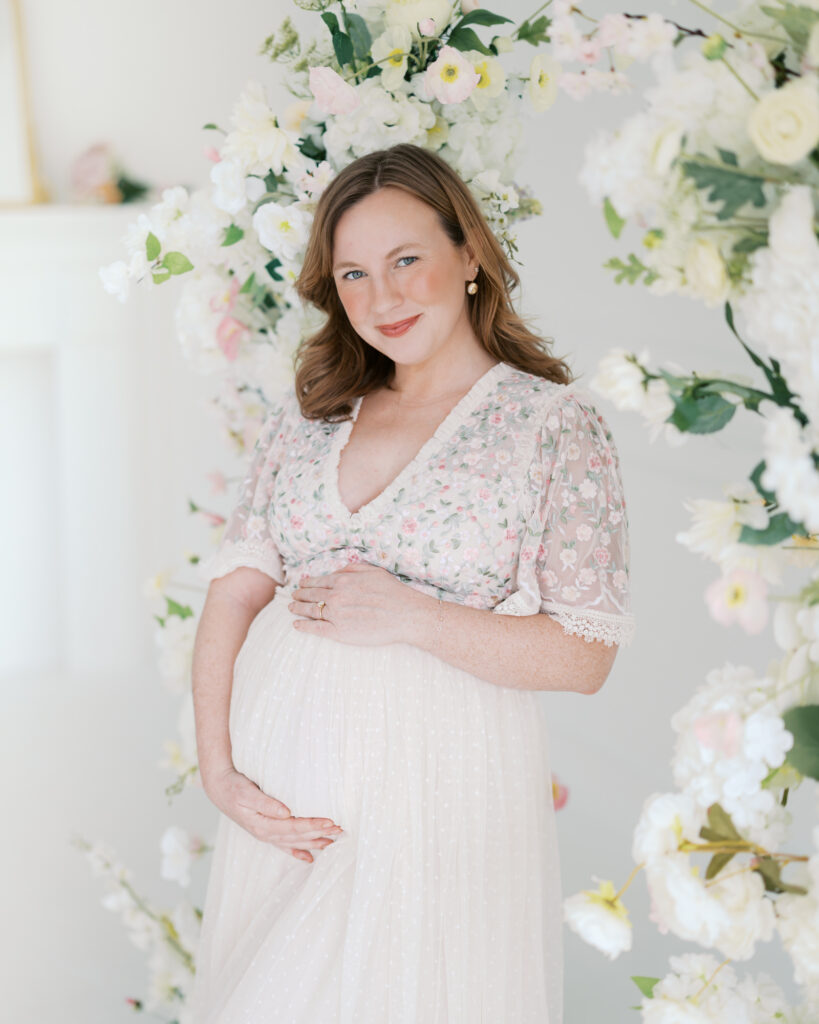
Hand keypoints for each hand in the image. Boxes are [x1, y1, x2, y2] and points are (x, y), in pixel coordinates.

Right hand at [203, 765, 342, 863]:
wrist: (219, 789)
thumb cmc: (233, 788)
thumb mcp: (247, 792)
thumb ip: (266, 803)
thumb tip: (286, 812)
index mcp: (263, 825)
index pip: (295, 828)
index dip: (314, 825)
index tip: (331, 821)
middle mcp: (266, 834)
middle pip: (299, 837)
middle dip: (320, 834)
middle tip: (341, 830)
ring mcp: (266, 835)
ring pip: (295, 842)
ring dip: (314, 842)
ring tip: (333, 841)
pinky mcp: (266, 832)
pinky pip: (285, 846)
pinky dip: (298, 852)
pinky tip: (309, 859)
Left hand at [289, 562, 419, 645]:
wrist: (405, 614)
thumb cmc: (393, 593)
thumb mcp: (374, 572)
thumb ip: (353, 570)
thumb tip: (338, 571)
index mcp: (343, 581)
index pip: (319, 581)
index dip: (308, 583)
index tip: (302, 584)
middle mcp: (336, 596)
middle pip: (311, 595)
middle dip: (300, 594)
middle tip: (293, 595)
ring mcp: (336, 614)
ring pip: (310, 610)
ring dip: (298, 608)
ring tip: (291, 608)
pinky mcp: (338, 632)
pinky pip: (315, 629)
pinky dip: (303, 626)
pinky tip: (296, 625)